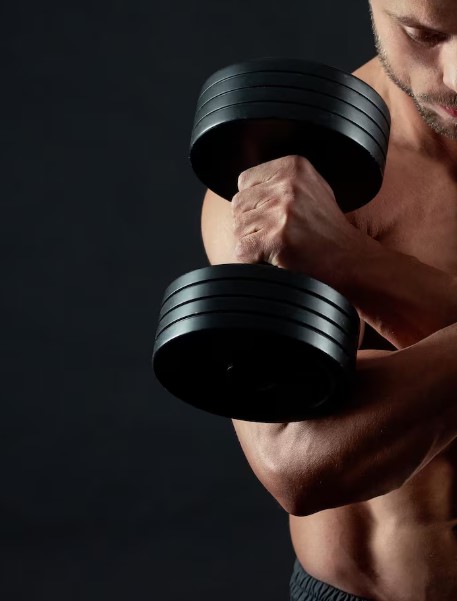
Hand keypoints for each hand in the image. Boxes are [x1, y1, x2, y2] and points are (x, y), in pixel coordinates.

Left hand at [232, 155, 360, 286]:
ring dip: (252, 242)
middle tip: (276, 234)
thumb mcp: (310, 187)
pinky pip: (242, 251)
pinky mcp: (277, 239)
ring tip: (278, 245)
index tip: (272, 214)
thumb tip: (246, 186)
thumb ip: (279, 181)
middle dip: (251, 223)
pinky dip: (252, 259)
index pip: (245, 181)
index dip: (254, 202)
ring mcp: (281, 213)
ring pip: (238, 229)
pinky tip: (274, 258)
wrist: (349, 258)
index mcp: (293, 166)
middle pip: (238, 205)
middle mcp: (287, 186)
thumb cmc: (328, 228)